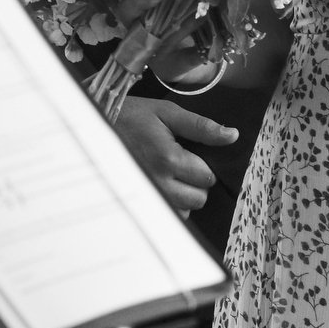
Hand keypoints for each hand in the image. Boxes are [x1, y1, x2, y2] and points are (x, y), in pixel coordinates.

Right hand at [113, 97, 238, 215]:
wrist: (97, 124)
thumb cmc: (132, 116)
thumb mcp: (167, 113)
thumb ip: (202, 127)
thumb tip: (232, 136)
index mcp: (169, 159)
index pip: (207, 177)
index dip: (204, 165)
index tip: (191, 154)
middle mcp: (159, 182)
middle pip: (199, 198)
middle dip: (197, 182)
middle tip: (182, 164)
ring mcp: (147, 194)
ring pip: (185, 209)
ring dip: (185, 195)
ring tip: (171, 174)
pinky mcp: (139, 200)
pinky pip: (168, 214)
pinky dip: (172, 203)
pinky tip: (163, 184)